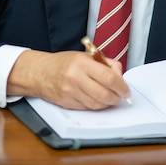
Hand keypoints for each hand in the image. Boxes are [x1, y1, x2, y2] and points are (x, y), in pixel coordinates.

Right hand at [6, 50, 130, 109]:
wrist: (40, 72)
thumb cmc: (64, 63)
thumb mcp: (85, 56)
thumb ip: (105, 63)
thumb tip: (120, 76)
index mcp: (82, 63)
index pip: (108, 77)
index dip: (121, 86)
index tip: (126, 90)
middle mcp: (75, 78)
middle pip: (104, 94)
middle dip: (116, 97)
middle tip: (121, 95)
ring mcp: (70, 92)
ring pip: (97, 104)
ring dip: (107, 103)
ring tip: (110, 97)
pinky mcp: (67, 103)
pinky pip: (88, 108)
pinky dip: (96, 106)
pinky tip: (97, 100)